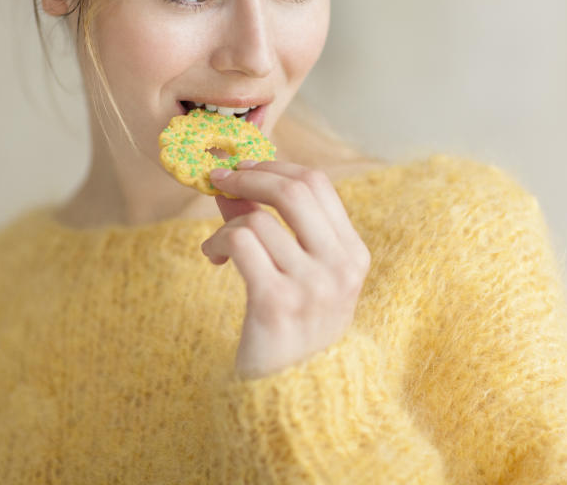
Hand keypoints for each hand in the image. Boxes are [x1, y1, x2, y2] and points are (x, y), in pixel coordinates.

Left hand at [200, 160, 370, 379]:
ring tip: (219, 247)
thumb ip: (274, 226)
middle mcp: (340, 267)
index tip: (247, 168)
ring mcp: (311, 286)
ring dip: (227, 224)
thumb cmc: (294, 334)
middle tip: (222, 179)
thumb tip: (235, 181)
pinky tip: (213, 259)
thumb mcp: (299, 277)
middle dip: (250, 174)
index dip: (277, 166)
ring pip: (259, 218)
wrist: (294, 400)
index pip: (319, 184)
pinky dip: (218, 242)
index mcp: (353, 255)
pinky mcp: (276, 302)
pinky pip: (241, 242)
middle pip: (295, 188)